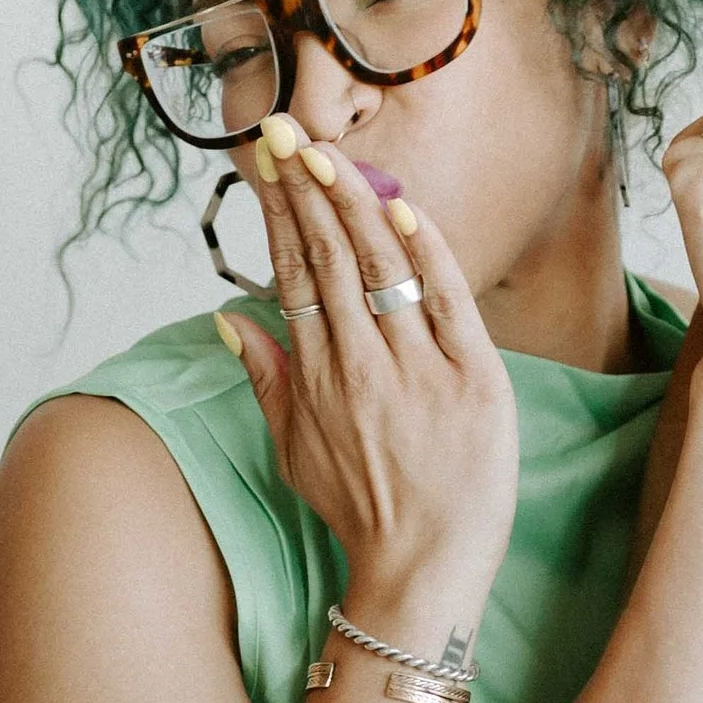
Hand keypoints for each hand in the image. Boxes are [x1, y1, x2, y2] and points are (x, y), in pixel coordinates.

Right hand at [226, 122, 517, 643]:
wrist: (425, 569)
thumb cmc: (363, 512)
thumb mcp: (294, 451)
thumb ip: (266, 378)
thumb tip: (229, 316)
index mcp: (316, 378)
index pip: (293, 273)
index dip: (280, 211)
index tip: (269, 161)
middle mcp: (360, 367)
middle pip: (328, 257)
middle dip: (306, 187)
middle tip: (288, 132)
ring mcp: (417, 371)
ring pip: (380, 267)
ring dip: (354, 200)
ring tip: (331, 152)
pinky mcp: (474, 381)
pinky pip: (448, 298)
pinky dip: (426, 250)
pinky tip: (401, 205)